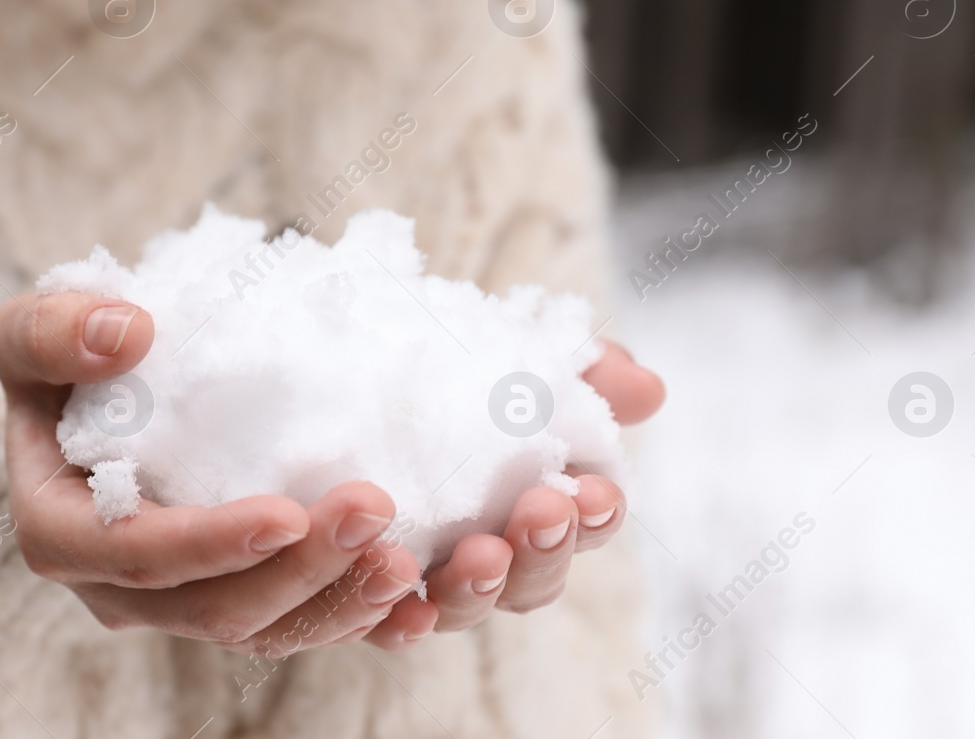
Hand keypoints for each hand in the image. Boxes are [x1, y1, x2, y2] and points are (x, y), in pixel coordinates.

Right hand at [0, 292, 421, 655]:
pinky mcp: (237, 594)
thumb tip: (128, 334)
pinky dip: (356, 619)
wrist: (101, 387)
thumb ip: (52, 331)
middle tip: (372, 510)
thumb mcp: (31, 329)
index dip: (211, 545)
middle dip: (299, 573)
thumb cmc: (62, 358)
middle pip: (214, 607)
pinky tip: (414, 598)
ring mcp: (182, 599)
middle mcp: (120, 588)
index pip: (137, 555)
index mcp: (62, 533)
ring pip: (265, 630)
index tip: (287, 512)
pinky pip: (298, 624)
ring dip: (339, 603)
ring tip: (404, 559)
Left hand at [362, 340, 664, 647]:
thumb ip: (575, 373)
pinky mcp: (349, 585)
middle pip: (529, 582)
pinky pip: (372, 622)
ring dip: (476, 588)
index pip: (579, 526)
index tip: (595, 491)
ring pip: (458, 608)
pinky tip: (404, 605)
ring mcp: (418, 576)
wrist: (328, 362)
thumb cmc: (435, 368)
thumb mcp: (505, 353)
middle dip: (543, 550)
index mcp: (526, 504)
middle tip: (541, 510)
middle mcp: (480, 553)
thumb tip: (646, 387)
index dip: (596, 517)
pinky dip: (395, 620)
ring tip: (477, 553)